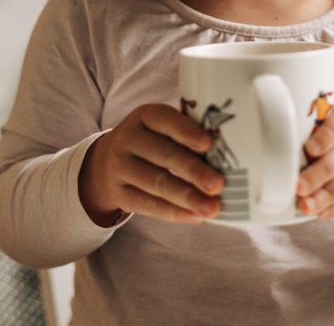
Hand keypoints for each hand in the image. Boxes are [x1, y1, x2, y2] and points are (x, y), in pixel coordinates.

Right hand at [78, 104, 224, 224]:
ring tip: (212, 208)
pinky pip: (147, 205)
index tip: (208, 144)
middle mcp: (127, 138)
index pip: (165, 119)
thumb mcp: (160, 128)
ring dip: (187, 197)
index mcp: (144, 116)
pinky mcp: (117, 193)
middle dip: (193, 171)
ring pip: (156, 183)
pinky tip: (195, 217)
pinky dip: (174, 213)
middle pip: (163, 155)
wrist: (106, 162)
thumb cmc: (151, 142)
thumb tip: (228, 150)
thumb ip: (187, 133)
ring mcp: (118, 167)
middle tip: (218, 184)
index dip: (186, 132)